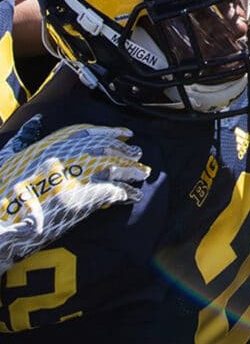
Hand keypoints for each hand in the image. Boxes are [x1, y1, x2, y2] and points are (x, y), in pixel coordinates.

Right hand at [0, 118, 149, 274]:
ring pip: (113, 166)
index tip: (126, 134)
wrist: (1, 220)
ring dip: (130, 170)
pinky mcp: (84, 198)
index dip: (109, 132)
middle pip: (104, 148)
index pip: (88, 133)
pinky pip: (112, 191)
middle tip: (138, 154)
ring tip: (142, 173)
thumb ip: (26, 140)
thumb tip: (33, 123)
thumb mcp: (9, 158)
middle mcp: (67, 155)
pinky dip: (125, 193)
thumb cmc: (3, 192)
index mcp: (51, 144)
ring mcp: (77, 175)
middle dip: (123, 151)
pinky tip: (133, 195)